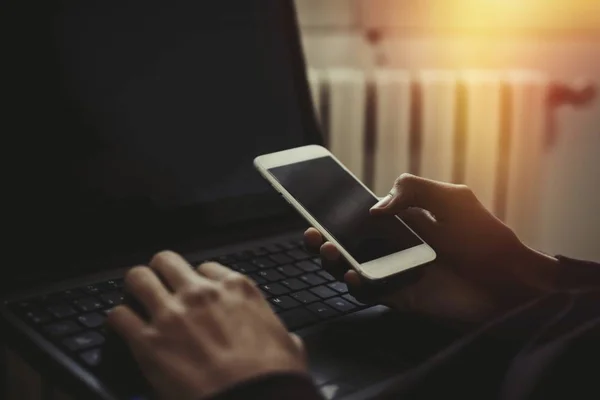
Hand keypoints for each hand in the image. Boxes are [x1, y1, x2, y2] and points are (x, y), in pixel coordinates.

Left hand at [107, 251, 306, 399]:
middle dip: (161, 274)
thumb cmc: (273, 377)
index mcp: (236, 289)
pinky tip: (123, 329)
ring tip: (135, 300)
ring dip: (135, 288)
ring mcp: (172, 314)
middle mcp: (201, 293)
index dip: (198, 282)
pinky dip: (118, 321)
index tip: (196, 294)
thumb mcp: (288, 345)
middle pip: (166, 261)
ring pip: (137, 277)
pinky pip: (119, 315)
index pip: (206, 267)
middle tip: (160, 289)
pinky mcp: (148, 341)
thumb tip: (287, 341)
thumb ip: (281, 335)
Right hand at [304, 174, 558, 325]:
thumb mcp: (452, 199)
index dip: (339, 212)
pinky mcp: (400, 295)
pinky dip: (355, 283)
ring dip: (333, 259)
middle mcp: (395, 245)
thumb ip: (413, 190)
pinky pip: (369, 290)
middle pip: (350, 242)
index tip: (319, 207)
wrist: (507, 281)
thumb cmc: (483, 238)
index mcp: (404, 221)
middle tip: (312, 233)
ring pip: (352, 265)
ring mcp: (395, 271)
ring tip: (326, 249)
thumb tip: (375, 208)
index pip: (363, 215)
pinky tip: (352, 273)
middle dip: (327, 237)